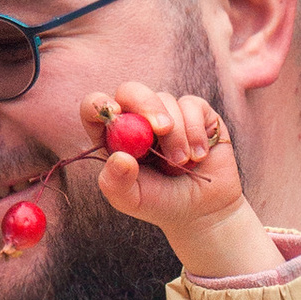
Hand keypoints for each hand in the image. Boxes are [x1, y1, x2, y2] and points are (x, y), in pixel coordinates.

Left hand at [83, 82, 276, 279]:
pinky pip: (192, 105)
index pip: (96, 108)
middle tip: (162, 128)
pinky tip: (199, 155)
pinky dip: (196, 131)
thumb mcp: (132, 201)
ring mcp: (165, 112)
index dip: (100, 104)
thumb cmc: (161, 203)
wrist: (204, 208)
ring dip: (177, 135)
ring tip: (182, 163)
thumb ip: (116, 183)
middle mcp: (137, 119)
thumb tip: (120, 157)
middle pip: (130, 91)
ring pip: (166, 100)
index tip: (116, 113)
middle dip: (146, 104)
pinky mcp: (194, 111)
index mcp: (113, 136)